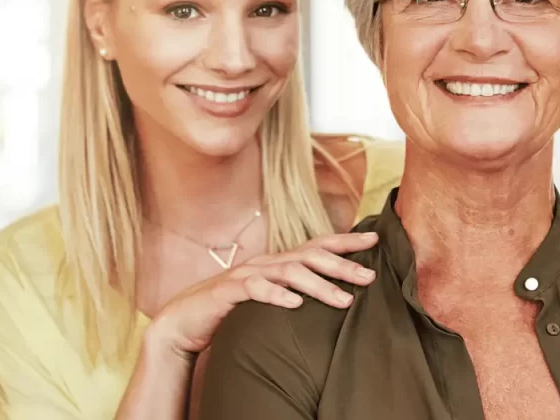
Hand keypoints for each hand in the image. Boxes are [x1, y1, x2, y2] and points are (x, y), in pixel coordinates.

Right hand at [144, 232, 378, 360]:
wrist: (184, 321)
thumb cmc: (232, 311)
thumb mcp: (270, 297)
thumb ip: (295, 290)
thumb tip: (334, 293)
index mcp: (277, 262)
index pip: (317, 246)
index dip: (345, 241)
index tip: (375, 239)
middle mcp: (265, 263)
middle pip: (309, 256)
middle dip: (342, 265)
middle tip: (370, 276)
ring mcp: (246, 275)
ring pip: (288, 273)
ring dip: (319, 286)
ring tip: (344, 300)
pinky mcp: (227, 292)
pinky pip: (255, 290)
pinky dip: (276, 296)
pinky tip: (295, 305)